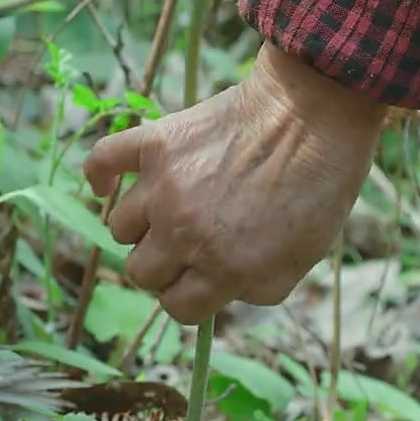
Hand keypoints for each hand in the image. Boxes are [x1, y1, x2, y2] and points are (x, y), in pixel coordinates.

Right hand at [84, 43, 385, 323]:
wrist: (315, 112)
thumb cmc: (319, 185)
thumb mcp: (303, 258)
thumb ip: (257, 288)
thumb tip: (224, 291)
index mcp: (224, 269)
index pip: (177, 308)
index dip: (191, 294)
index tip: (203, 276)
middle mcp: (186, 234)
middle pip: (142, 271)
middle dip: (166, 262)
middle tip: (191, 238)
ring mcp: (165, 187)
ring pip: (121, 226)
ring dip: (144, 221)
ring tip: (172, 202)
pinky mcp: (156, 143)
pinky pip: (103, 162)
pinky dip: (100, 175)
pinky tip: (106, 184)